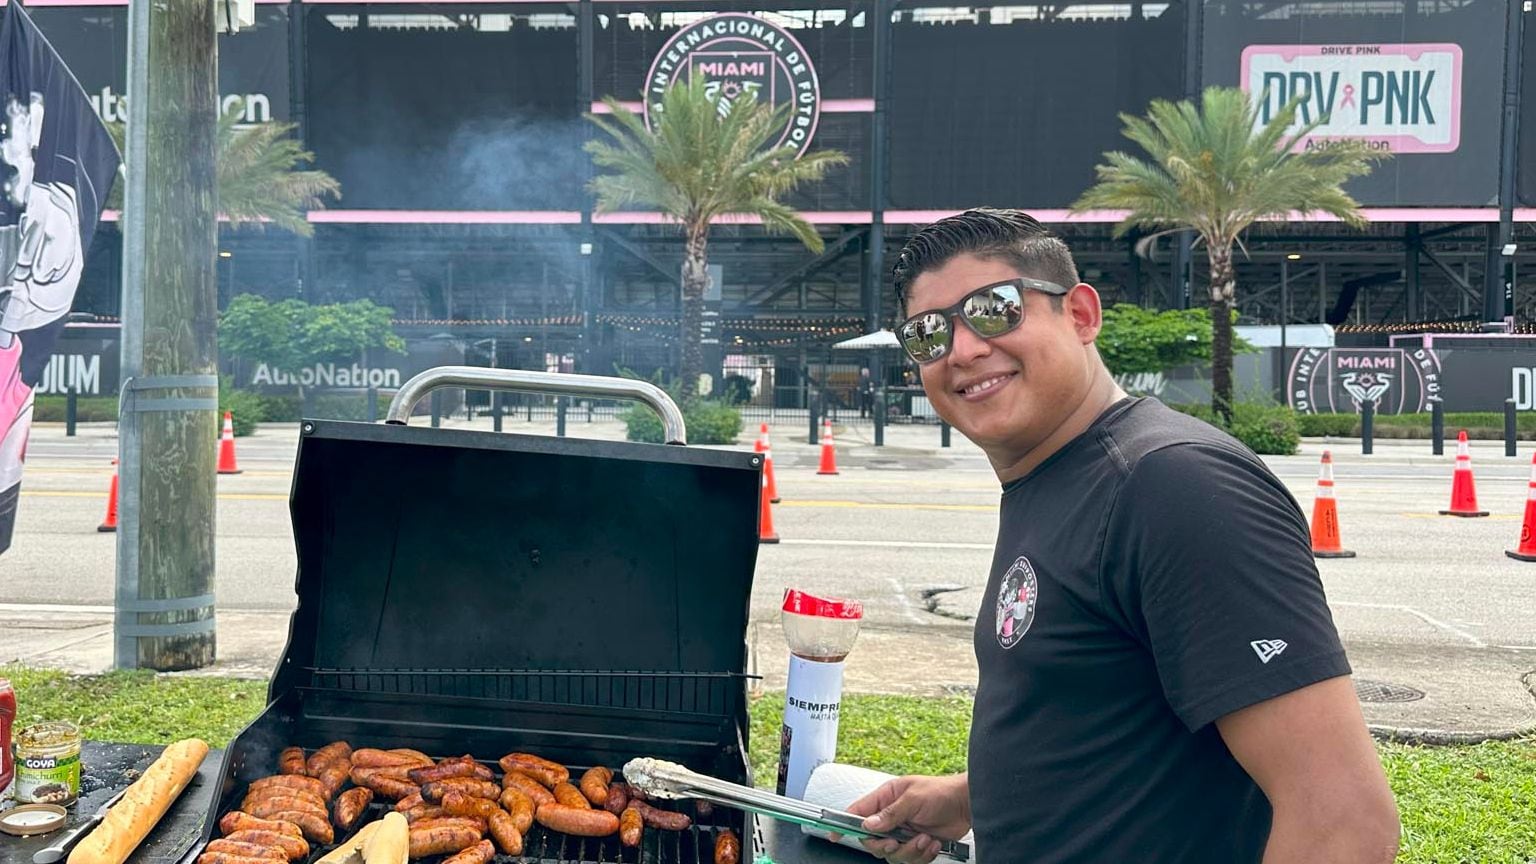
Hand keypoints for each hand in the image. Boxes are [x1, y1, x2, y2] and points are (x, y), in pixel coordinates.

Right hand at [836, 773, 969, 862]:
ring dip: (909, 851)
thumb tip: (868, 825)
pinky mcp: (916, 845)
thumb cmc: (941, 792)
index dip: (843, 824)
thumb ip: (890, 813)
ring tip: (925, 839)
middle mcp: (890, 817)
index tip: (834, 835)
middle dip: (885, 846)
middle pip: (872, 841)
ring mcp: (903, 833)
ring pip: (892, 855)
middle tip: (897, 842)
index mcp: (885, 798)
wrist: (967, 805)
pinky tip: (933, 843)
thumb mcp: (913, 798)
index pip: (857, 812)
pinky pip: (910, 860)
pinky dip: (922, 856)